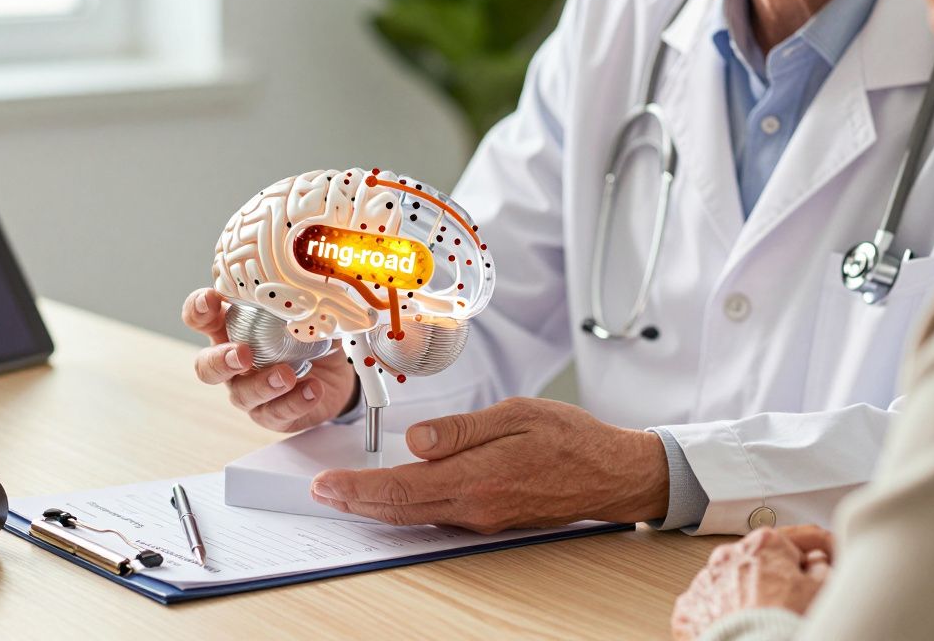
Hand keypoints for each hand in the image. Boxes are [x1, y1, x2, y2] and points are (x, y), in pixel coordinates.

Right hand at [182, 288, 356, 431]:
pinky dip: (294, 402)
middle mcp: (232, 361)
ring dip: (263, 384)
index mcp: (232, 327)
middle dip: (220, 360)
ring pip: (242, 394)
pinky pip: (276, 413)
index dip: (198, 308)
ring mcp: (249, 390)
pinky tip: (312, 389)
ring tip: (288, 375)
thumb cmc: (307, 336)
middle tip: (242, 354)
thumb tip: (313, 282)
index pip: (201, 317)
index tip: (211, 299)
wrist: (334, 376)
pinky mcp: (272, 415)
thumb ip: (300, 298)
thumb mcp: (305, 312)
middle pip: (206, 366)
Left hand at [308, 397, 669, 531]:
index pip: (401, 488)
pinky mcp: (489, 519)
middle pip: (399, 510)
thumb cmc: (571, 438)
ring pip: (415, 517)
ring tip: (344, 494)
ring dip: (375, 506)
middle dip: (354, 502)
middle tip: (320, 493)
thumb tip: (416, 439)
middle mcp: (475, 507)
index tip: (325, 485)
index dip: (356, 489)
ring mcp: (481, 518)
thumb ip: (460, 430)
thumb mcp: (515, 414)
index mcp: (477, 478)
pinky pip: (436, 517)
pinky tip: (391, 496)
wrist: (612, 475)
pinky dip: (405, 507)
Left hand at [671, 526, 833, 640]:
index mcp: (762, 545)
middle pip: (749, 564)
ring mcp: (704, 581)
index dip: (795, 567)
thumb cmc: (786, 622)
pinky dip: (715, 618)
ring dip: (738, 599)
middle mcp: (728, 556)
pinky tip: (733, 630)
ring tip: (756, 622)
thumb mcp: (823, 591)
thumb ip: (820, 568)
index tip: (800, 581)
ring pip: (724, 585)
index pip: (782, 546)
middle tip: (779, 607)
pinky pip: (703, 607)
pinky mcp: (688, 607)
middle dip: (763, 580)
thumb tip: (817, 562)